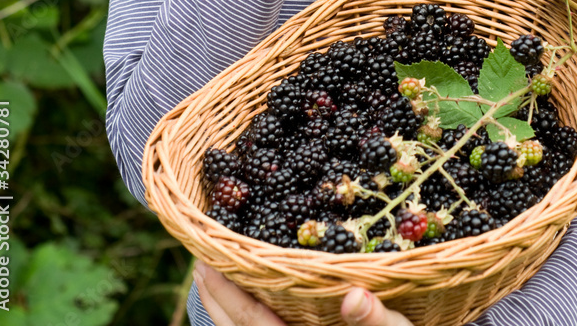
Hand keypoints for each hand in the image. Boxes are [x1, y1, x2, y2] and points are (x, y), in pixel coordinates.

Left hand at [193, 264, 413, 325]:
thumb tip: (350, 296)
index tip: (203, 261)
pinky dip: (253, 313)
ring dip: (231, 305)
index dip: (226, 295)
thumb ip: (377, 321)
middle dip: (219, 297)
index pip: (255, 324)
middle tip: (199, 258)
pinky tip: (258, 291)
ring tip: (218, 269)